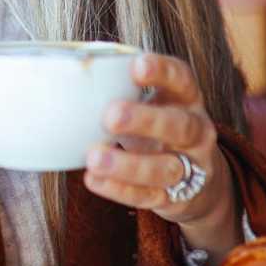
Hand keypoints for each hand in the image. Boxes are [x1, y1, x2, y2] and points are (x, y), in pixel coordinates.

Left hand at [83, 52, 239, 265]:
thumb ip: (121, 90)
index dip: (163, 72)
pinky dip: (119, 189)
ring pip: (164, 168)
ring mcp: (190, 167)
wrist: (199, 180)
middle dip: (145, 120)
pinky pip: (148, 196)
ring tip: (94, 157)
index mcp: (187, 100)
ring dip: (128, 164)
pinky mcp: (176, 199)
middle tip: (110, 116)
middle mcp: (196, 132)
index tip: (136, 66)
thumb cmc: (158, 129)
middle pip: (179, 126)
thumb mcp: (152, 103)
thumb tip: (67, 78)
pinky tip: (94, 179)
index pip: (183, 80)